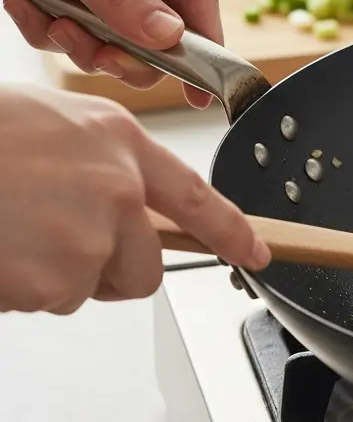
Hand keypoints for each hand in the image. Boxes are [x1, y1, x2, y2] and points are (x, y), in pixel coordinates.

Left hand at [0, 0, 219, 107]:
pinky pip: (78, 36)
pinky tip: (20, 2)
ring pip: (118, 41)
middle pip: (160, 30)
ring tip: (45, 17)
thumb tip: (172, 37)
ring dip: (79, 41)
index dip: (204, 45)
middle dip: (123, 48)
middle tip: (97, 53)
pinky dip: (47, 31)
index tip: (202, 93)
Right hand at [0, 85, 269, 314]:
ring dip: (51, 274)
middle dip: (105, 267)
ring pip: (87, 287)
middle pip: (142, 266)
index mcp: (121, 144)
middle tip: (49, 236)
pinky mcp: (52, 279)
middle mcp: (118, 190)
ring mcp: (88, 237)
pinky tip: (0, 247)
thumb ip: (100, 159)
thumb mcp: (51, 120)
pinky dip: (19, 286)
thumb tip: (125, 198)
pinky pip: (45, 301)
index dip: (234, 231)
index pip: (198, 198)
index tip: (259, 253)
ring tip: (11, 228)